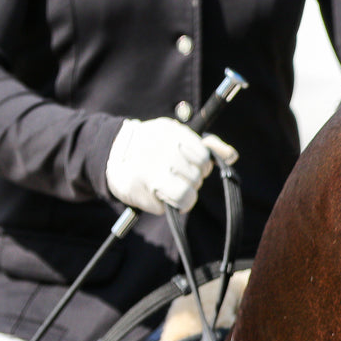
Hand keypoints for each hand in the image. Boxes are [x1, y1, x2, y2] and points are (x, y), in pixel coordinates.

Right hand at [105, 117, 238, 213]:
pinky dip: (168, 205)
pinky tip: (155, 193)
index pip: (203, 158)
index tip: (191, 164)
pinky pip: (171, 207)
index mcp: (171, 133)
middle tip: (175, 175)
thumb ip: (206, 145)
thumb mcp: (177, 136)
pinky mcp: (142, 193)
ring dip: (183, 195)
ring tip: (168, 185)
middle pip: (197, 178)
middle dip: (191, 180)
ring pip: (187, 196)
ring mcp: (150, 173)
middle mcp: (160, 151)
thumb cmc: (151, 144)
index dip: (201, 165)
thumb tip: (231, 156)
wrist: (109, 151)